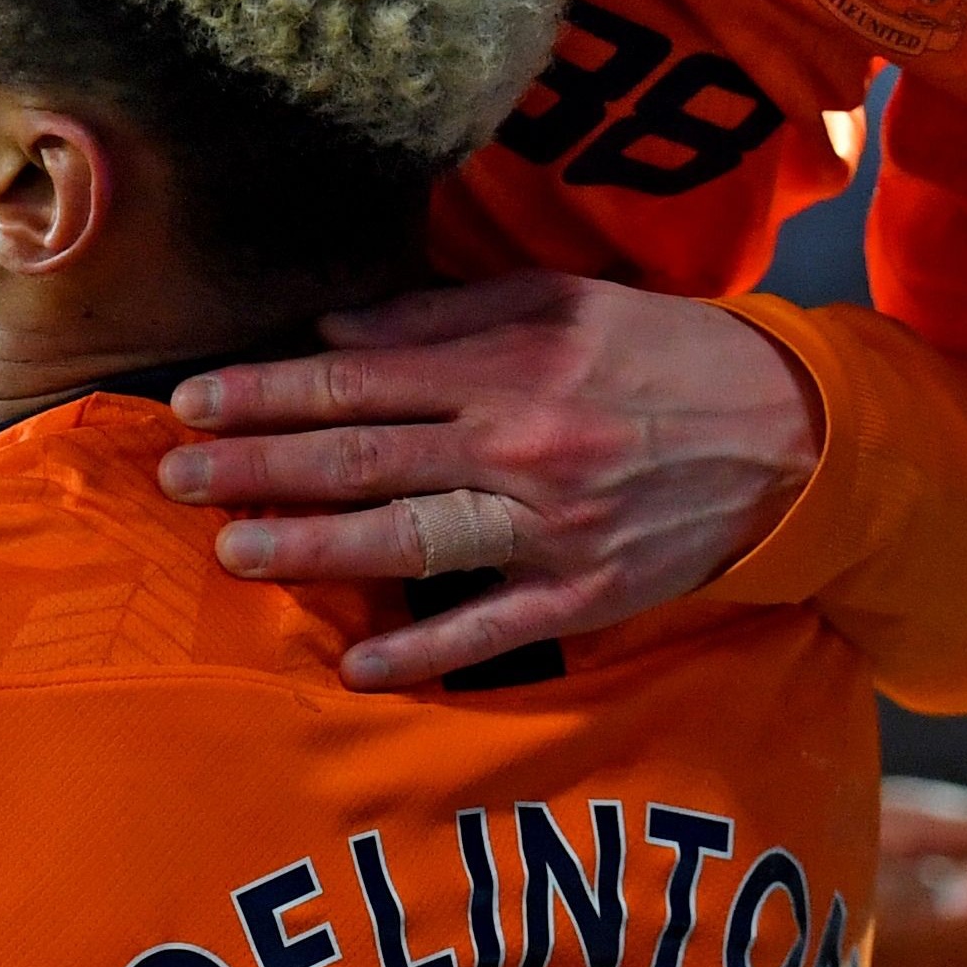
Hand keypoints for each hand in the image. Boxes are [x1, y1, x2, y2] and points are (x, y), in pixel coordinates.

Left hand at [153, 272, 818, 687]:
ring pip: (408, 539)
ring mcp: (550, 527)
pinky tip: (356, 666)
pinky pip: (490, 629)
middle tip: (174, 475)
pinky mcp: (588, 593)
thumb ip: (445, 313)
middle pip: (361, 460)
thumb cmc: (665, 352)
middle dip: (257, 467)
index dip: (267, 392)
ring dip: (312, 546)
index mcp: (506, 366)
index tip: (194, 399)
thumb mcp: (562, 301)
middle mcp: (517, 445)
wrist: (792, 434)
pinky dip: (423, 652)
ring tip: (232, 550)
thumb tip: (336, 334)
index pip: (356, 381)